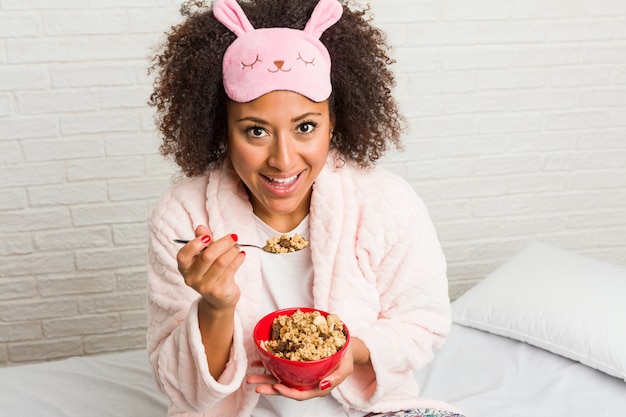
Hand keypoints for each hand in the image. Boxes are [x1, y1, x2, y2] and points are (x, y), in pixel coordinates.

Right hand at [176, 225, 245, 309]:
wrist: (219, 299)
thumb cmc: (211, 272)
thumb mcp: (204, 256)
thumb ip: (203, 242)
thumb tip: (200, 228)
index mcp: (185, 268)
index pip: (183, 256)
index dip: (194, 244)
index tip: (208, 237)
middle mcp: (192, 278)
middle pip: (207, 256)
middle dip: (223, 243)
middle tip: (233, 237)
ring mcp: (205, 286)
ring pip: (221, 262)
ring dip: (232, 251)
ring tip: (237, 246)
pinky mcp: (219, 291)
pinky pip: (231, 270)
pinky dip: (238, 259)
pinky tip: (241, 255)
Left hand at [246, 337, 368, 400]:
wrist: (345, 348)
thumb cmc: (345, 359)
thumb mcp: (346, 368)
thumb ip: (336, 378)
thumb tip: (323, 385)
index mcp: (317, 387)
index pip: (300, 394)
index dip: (287, 392)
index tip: (276, 386)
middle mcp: (306, 383)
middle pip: (286, 388)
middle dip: (269, 387)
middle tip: (255, 384)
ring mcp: (300, 374)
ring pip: (280, 378)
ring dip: (265, 376)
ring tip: (251, 375)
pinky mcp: (296, 365)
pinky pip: (281, 366)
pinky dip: (269, 364)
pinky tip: (259, 360)